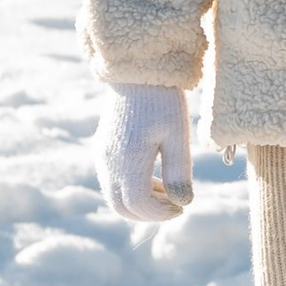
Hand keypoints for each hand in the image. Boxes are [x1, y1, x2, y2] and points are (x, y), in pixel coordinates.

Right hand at [97, 82, 192, 221]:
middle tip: (174, 206)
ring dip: (140, 203)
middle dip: (148, 215)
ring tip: (167, 190)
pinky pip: (112, 182)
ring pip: (114, 197)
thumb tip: (183, 204)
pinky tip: (153, 177)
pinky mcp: (102, 149)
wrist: (137, 71)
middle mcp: (109, 162)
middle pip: (121, 208)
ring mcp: (103, 156)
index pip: (139, 205)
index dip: (161, 214)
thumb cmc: (162, 100)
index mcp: (128, 160)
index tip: (182, 208)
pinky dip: (131, 189)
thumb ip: (178, 172)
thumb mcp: (177, 136)